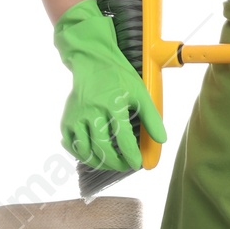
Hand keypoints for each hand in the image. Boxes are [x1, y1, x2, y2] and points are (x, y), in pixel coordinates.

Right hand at [52, 0, 166, 169]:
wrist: (92, 62)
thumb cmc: (119, 78)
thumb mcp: (140, 94)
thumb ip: (152, 118)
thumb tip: (162, 140)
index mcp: (112, 104)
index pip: (123, 138)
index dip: (131, 155)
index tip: (137, 164)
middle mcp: (92, 111)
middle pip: (102, 148)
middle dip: (116, 163)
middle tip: (125, 166)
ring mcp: (76, 116)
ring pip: (84, 150)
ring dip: (99, 162)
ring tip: (111, 163)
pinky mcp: (66, 119)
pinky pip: (70, 144)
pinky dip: (80, 154)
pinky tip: (93, 156)